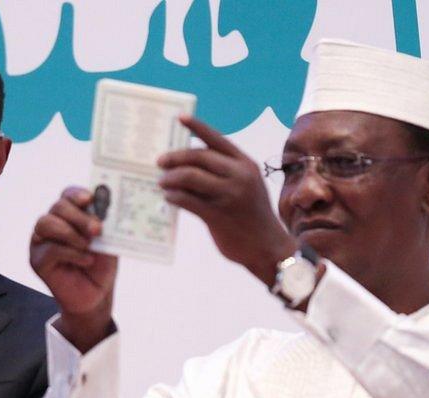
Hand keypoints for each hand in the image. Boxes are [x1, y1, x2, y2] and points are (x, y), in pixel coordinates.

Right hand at [30, 187, 117, 352]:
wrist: (96, 294)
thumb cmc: (101, 265)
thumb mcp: (108, 241)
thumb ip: (104, 225)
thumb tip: (102, 211)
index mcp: (70, 214)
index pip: (68, 195)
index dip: (77, 194)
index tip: (90, 199)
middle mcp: (53, 223)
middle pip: (58, 207)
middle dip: (78, 216)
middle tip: (97, 229)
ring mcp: (42, 240)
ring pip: (46, 223)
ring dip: (70, 233)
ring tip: (88, 245)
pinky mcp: (37, 260)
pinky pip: (50, 248)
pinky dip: (71, 253)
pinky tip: (86, 260)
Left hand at [157, 115, 296, 285]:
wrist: (268, 247)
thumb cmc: (253, 215)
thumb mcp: (248, 186)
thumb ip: (226, 172)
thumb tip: (190, 165)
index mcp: (245, 164)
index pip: (217, 140)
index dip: (197, 127)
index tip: (180, 119)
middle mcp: (238, 176)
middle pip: (198, 157)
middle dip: (175, 158)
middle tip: (160, 162)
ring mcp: (228, 195)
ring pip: (190, 177)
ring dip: (171, 178)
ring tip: (162, 182)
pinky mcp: (217, 215)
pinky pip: (187, 200)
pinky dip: (174, 196)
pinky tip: (169, 198)